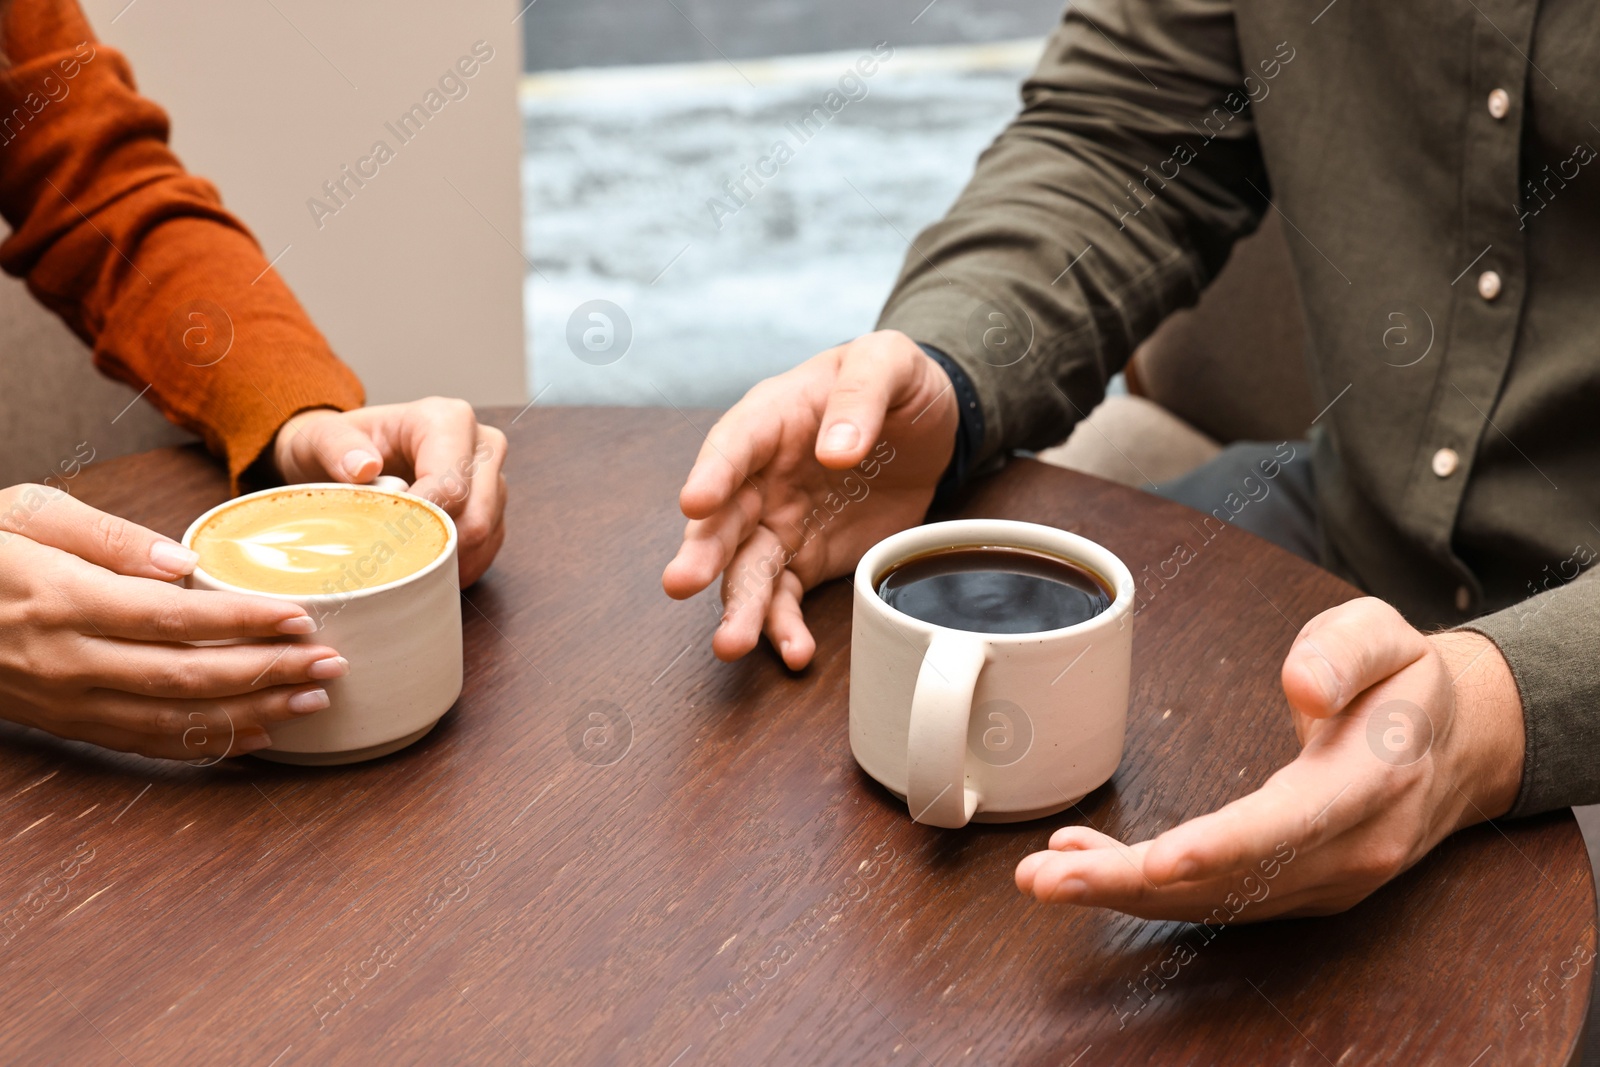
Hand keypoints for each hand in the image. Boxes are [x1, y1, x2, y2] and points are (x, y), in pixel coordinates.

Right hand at [0, 485, 347, 759]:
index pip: (172, 619)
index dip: (243, 623)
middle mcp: (68, 660)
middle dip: (268, 675)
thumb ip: (106, 535)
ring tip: (313, 702)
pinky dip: (207, 743)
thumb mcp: (26, 512)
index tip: (302, 618)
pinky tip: (258, 734)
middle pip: (186, 679)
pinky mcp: (66, 723)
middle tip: (332, 665)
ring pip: (173, 722)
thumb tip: (181, 563)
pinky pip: (146, 743)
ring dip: (251, 716)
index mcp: (62, 599)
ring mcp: (66, 701)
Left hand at [272, 399, 508, 585]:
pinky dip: (455, 566)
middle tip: (390, 564)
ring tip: (400, 564)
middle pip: (476, 517)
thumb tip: (364, 467)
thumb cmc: (341, 446)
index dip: (418, 522)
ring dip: (444, 560)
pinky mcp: (494, 510)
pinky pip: (485, 550)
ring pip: (483, 537)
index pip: (451, 485)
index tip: (383, 544)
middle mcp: (482, 445)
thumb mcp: (323, 438)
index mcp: (447, 420)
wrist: (352, 456)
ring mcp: (492, 479)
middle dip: (433, 547)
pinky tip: (420, 563)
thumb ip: (337, 447)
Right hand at [662, 330, 958, 667]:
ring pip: (745, 570)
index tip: (694, 502)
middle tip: (681, 582)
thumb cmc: (893, 382)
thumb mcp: (886, 363)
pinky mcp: (806, 560)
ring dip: (737, 607)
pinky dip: (785, 626)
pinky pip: (786, 597)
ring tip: (732, 643)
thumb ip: (861, 396)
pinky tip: (794, 651)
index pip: (733, 445)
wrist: (927, 424)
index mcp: (770, 420)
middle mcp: (760, 477)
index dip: (712, 473)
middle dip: (703, 552)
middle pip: (723, 518)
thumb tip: (836, 449)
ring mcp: (779, 523)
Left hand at [1015, 597, 1524, 919]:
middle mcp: (1351, 847)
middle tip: (1047, 879)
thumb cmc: (1403, 683)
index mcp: (1375, 779)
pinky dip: (1145, 887)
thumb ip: (1345, 652)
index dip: (1222, 846)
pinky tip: (1086, 864)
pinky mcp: (1295, 888)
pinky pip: (1214, 897)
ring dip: (1123, 892)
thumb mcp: (1388, 635)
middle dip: (1133, 884)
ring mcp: (1324, 879)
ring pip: (1213, 900)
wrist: (1449, 745)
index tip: (1157, 859)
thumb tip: (1301, 684)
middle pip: (1234, 879)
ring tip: (1044, 876)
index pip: (1293, 823)